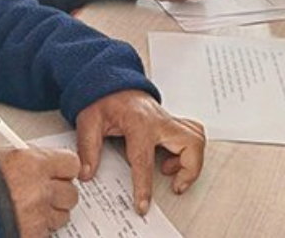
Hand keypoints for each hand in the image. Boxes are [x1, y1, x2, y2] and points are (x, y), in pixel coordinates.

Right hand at [0, 147, 79, 237]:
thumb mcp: (2, 156)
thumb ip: (28, 158)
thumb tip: (42, 161)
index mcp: (35, 164)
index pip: (71, 164)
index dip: (65, 169)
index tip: (60, 172)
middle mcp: (41, 189)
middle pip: (71, 194)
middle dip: (61, 194)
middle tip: (47, 192)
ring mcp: (39, 215)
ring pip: (62, 216)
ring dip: (51, 214)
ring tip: (32, 210)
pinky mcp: (34, 235)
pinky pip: (47, 233)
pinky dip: (39, 229)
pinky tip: (24, 222)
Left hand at [75, 90, 205, 215]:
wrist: (110, 80)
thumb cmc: (102, 98)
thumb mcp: (88, 121)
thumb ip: (88, 148)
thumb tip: (87, 173)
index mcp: (138, 121)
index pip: (144, 159)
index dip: (143, 186)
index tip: (143, 205)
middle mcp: (159, 120)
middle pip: (190, 145)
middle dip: (188, 170)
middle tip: (174, 185)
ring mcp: (168, 119)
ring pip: (197, 139)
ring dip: (191, 160)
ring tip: (170, 170)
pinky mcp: (171, 121)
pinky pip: (193, 134)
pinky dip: (190, 150)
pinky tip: (171, 157)